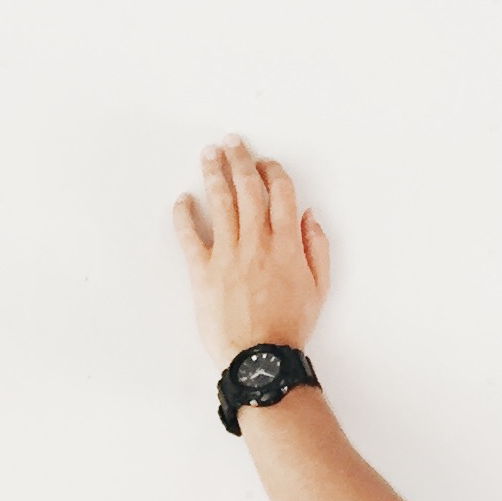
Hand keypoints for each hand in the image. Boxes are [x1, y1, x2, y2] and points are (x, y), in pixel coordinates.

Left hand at [175, 136, 328, 363]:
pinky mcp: (203, 272)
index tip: (265, 162)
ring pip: (220, 203)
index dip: (273, 171)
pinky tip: (182, 200)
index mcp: (286, 244)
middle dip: (240, 160)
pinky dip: (184, 215)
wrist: (262, 358)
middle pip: (248, 189)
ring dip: (214, 174)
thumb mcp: (319, 288)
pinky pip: (189, 236)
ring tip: (209, 155)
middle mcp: (257, 242)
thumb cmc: (290, 327)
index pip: (281, 193)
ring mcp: (227, 255)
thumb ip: (316, 248)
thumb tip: (309, 216)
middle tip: (232, 142)